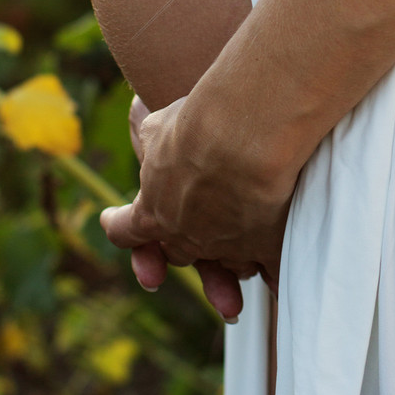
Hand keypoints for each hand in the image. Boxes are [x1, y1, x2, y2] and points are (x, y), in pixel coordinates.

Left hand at [104, 93, 292, 316]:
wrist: (244, 131)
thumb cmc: (198, 122)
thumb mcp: (159, 126)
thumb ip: (155, 142)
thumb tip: (153, 141)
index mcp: (152, 210)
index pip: (127, 229)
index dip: (120, 225)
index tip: (112, 219)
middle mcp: (186, 238)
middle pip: (179, 252)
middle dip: (185, 243)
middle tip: (196, 229)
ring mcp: (227, 247)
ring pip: (228, 265)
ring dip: (233, 260)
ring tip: (246, 251)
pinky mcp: (267, 248)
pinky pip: (272, 272)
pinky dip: (277, 272)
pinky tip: (282, 272)